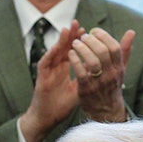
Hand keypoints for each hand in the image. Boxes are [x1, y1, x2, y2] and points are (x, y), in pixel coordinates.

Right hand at [20, 20, 84, 141]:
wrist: (47, 118)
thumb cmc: (61, 105)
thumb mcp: (78, 90)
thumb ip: (87, 77)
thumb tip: (101, 69)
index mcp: (64, 69)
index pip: (74, 51)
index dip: (81, 42)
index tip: (90, 32)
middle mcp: (56, 67)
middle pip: (64, 48)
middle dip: (71, 36)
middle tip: (79, 24)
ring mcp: (48, 71)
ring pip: (54, 51)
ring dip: (61, 40)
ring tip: (68, 29)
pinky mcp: (41, 77)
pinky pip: (45, 62)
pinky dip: (51, 54)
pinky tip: (57, 47)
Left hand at [71, 27, 131, 122]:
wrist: (106, 111)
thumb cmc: (111, 86)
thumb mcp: (120, 69)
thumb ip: (125, 50)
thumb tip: (131, 32)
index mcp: (119, 68)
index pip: (114, 47)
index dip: (104, 36)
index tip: (94, 31)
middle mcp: (111, 75)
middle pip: (103, 52)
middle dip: (91, 41)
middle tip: (82, 37)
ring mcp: (99, 83)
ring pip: (92, 61)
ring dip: (82, 49)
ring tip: (75, 43)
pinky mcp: (87, 89)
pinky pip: (81, 73)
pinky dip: (75, 61)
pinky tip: (70, 54)